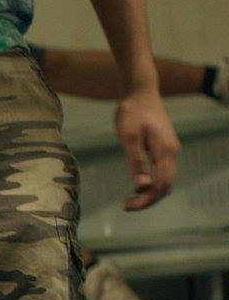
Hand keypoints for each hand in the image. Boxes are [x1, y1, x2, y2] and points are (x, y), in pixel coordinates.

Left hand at [114, 90, 179, 210]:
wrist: (141, 93)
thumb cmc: (132, 112)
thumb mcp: (129, 137)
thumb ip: (136, 161)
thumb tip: (142, 186)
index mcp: (165, 151)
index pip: (162, 185)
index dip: (147, 200)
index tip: (128, 206)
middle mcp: (172, 153)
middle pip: (166, 185)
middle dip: (148, 200)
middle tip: (127, 206)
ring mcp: (169, 151)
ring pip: (164, 180)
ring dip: (149, 193)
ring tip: (130, 200)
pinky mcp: (163, 148)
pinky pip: (161, 172)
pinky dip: (151, 183)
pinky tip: (137, 187)